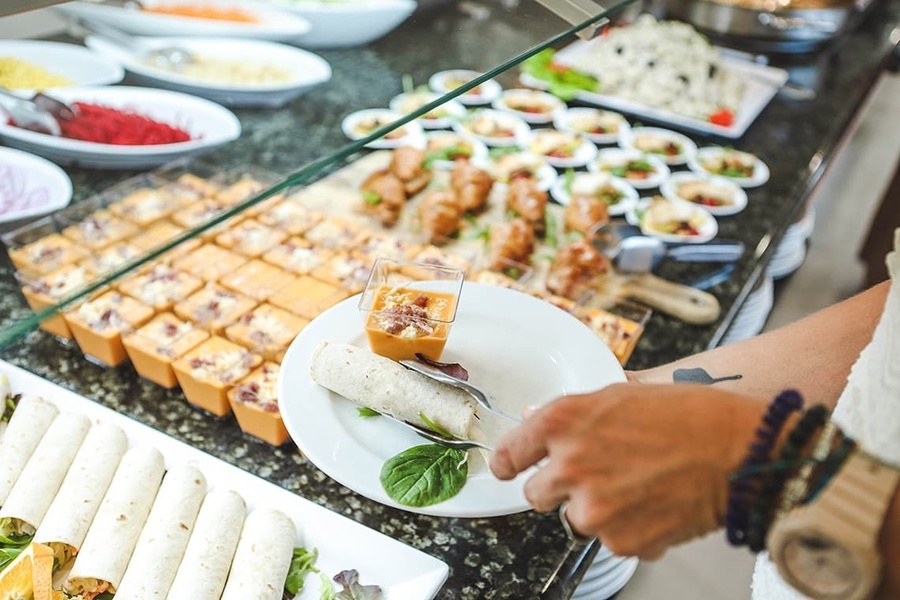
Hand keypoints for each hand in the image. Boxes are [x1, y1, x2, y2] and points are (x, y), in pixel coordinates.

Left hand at [490, 383, 765, 558]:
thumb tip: (537, 420)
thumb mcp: (621, 394)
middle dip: (560, 487)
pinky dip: (630, 528)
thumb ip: (572, 414)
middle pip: (536, 494)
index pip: (508, 453)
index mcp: (564, 422)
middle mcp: (570, 465)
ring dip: (599, 508)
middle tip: (599, 474)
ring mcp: (593, 508)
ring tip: (639, 485)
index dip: (508, 463)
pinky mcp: (620, 541)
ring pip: (576, 518)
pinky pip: (611, 540)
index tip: (508, 468)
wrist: (741, 453)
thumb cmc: (691, 416)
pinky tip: (656, 503)